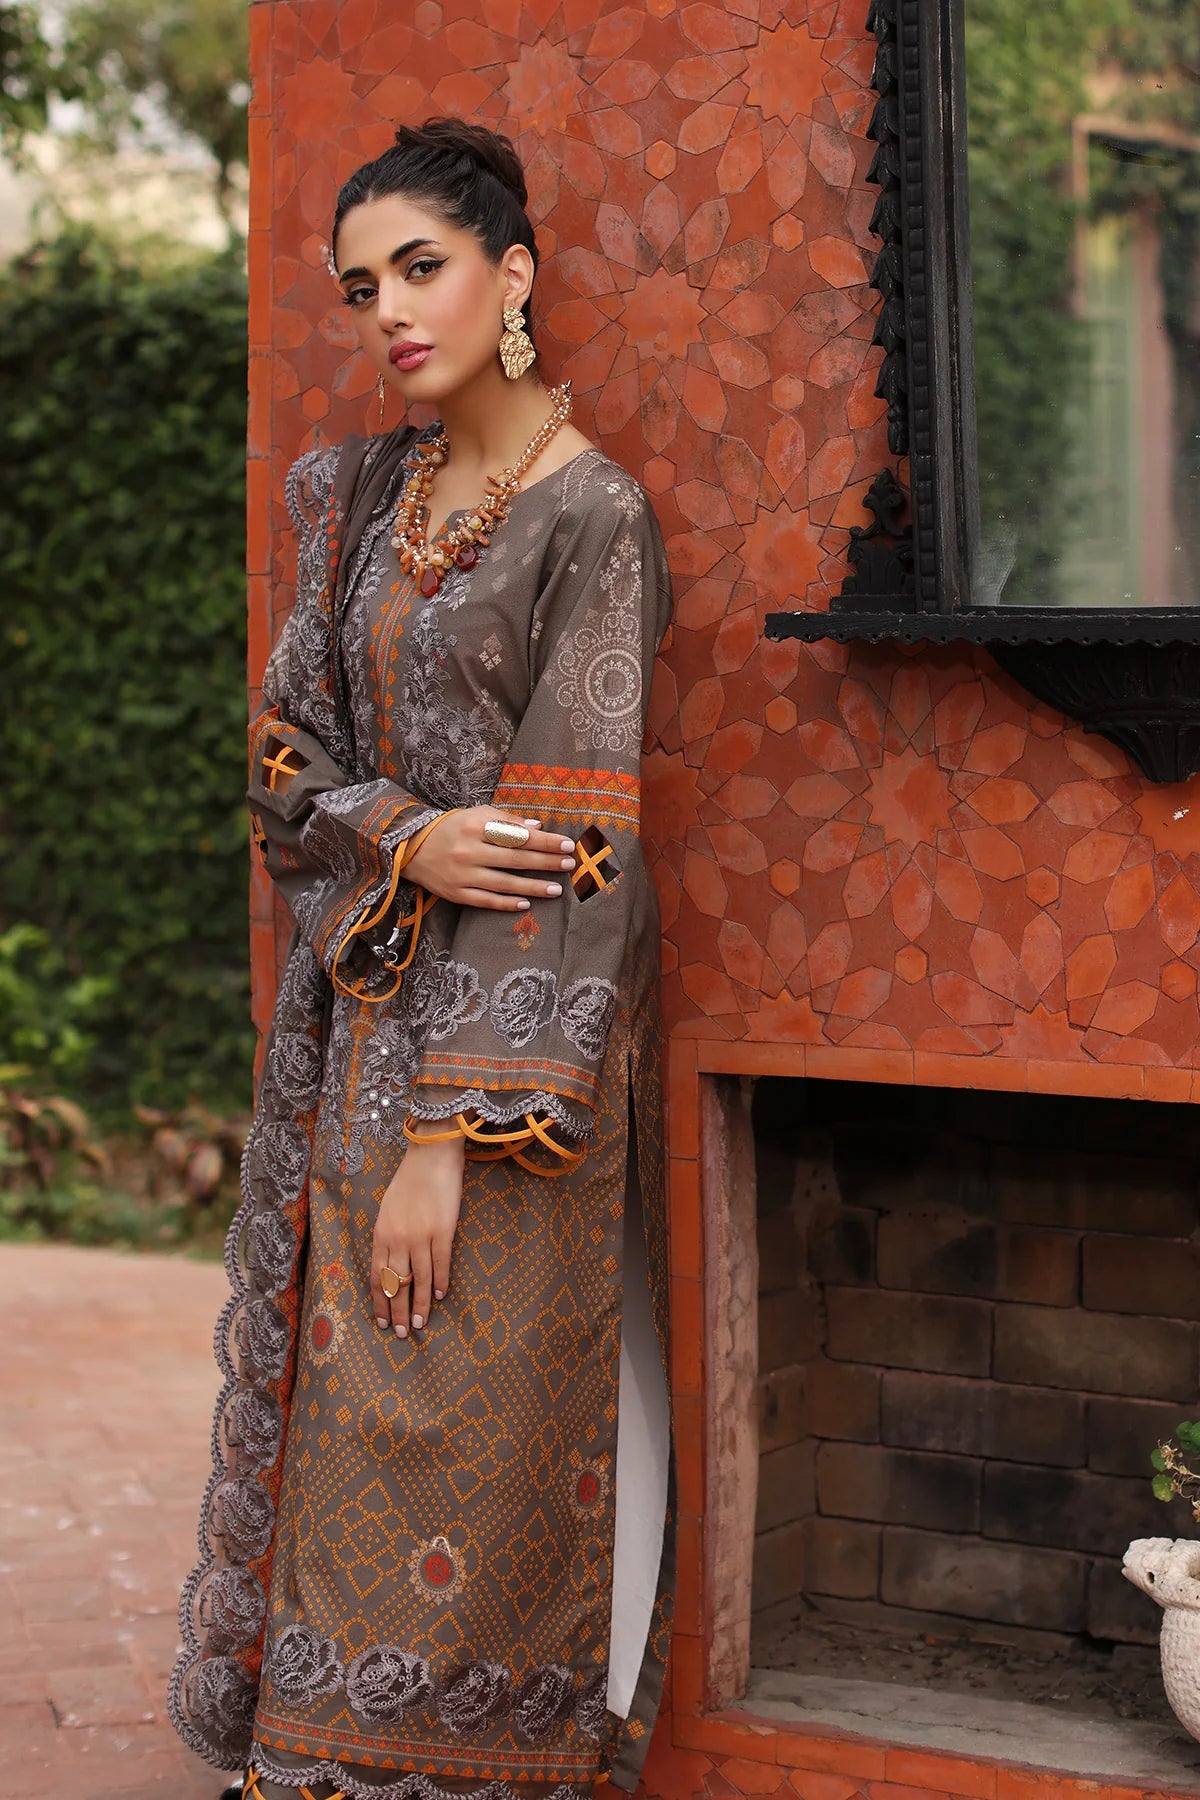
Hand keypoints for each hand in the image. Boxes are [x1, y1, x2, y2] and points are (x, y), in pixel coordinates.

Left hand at [371, 1136, 464, 1337]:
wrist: (430, 1157)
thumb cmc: (409, 1181)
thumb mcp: (388, 1210)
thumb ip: (387, 1236)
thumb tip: (391, 1262)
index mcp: (380, 1235)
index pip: (376, 1277)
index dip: (379, 1302)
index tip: (381, 1321)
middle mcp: (397, 1240)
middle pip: (395, 1285)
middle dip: (396, 1312)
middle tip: (400, 1333)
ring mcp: (420, 1237)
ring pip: (418, 1281)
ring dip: (418, 1306)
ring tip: (418, 1325)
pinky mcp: (442, 1232)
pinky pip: (440, 1264)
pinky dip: (439, 1283)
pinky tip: (439, 1297)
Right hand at [405, 807, 575, 911]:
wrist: (411, 848)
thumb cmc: (451, 828)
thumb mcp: (476, 815)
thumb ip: (506, 820)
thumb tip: (537, 827)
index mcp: (476, 827)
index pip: (518, 836)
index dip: (545, 842)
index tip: (567, 845)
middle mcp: (470, 851)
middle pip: (516, 859)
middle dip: (546, 862)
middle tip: (569, 865)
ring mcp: (463, 875)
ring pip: (505, 883)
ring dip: (534, 887)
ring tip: (557, 889)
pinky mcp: (456, 894)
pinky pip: (486, 901)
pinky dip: (507, 903)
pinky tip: (526, 904)